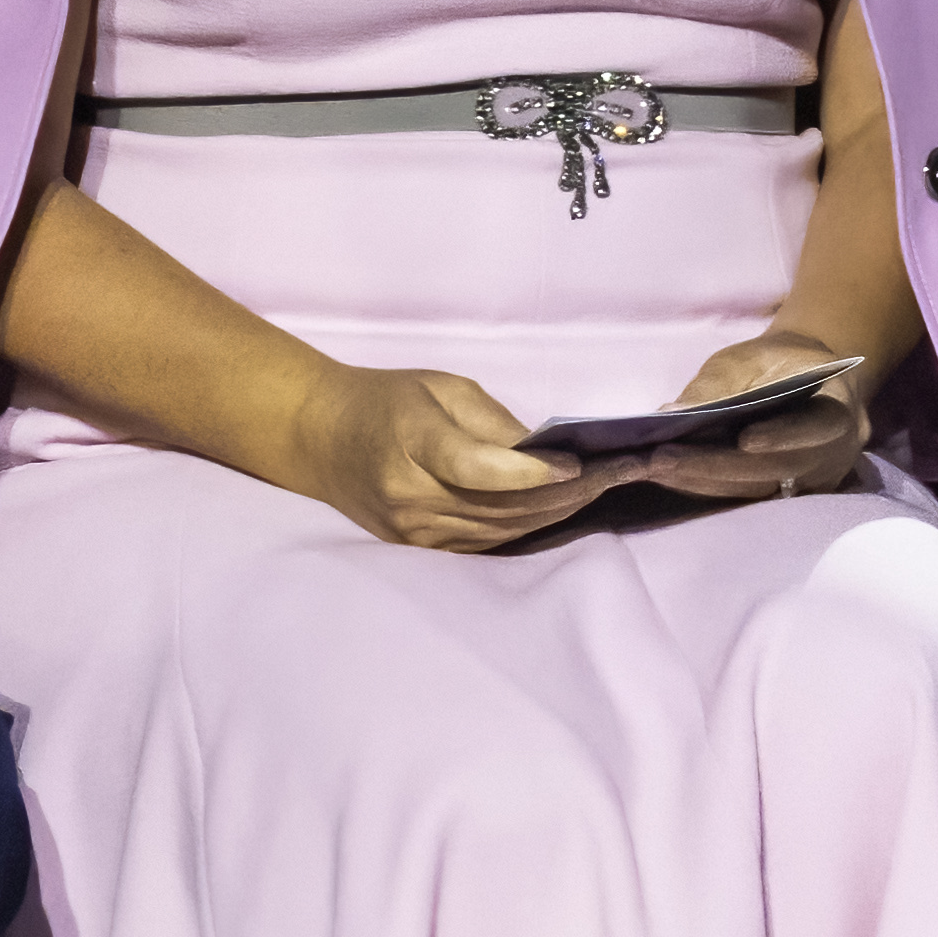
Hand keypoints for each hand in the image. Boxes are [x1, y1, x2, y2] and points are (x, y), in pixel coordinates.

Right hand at [285, 363, 627, 551]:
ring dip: (555, 513)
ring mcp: (413, 531)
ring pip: (500, 530)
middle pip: (501, 506)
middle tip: (616, 475)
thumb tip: (549, 453)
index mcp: (411, 442)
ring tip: (600, 491)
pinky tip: (560, 509)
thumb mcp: (438, 387)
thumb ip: (493, 421)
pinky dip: (527, 527)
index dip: (535, 472)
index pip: (481, 469)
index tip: (582, 463)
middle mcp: (409, 496)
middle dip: (565, 493)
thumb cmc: (384, 401)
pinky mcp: (419, 549)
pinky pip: (486, 543)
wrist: (321, 438)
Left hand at [628, 330, 871, 504]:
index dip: (784, 435)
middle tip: (661, 458)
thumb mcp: (750, 359)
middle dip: (714, 465)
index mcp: (837, 410)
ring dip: (700, 481)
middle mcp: (833, 455)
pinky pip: (745, 497)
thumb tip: (672, 412)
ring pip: (755, 490)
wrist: (806, 382)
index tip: (745, 438)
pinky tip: (668, 478)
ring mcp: (813, 483)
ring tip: (653, 470)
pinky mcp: (788, 497)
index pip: (817, 427)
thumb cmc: (776, 365)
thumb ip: (718, 386)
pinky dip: (704, 487)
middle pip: (774, 468)